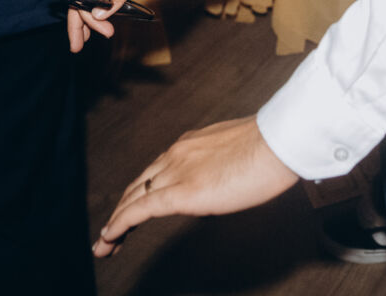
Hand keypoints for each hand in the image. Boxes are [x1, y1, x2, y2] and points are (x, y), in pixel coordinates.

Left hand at [94, 116, 299, 257]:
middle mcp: (177, 154)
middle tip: (111, 233)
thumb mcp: (239, 154)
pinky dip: (120, 225)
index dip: (141, 191)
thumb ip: (221, 167)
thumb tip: (220, 184)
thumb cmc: (273, 148)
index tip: (133, 207)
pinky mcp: (183, 192)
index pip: (156, 170)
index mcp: (191, 144)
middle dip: (122, 209)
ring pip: (134, 198)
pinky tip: (108, 239)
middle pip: (139, 184)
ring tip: (105, 245)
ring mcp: (178, 171)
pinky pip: (141, 210)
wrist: (280, 141)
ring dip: (117, 222)